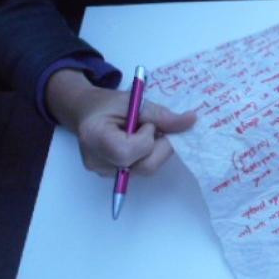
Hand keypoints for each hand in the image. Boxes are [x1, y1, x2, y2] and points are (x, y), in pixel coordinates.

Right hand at [46, 69, 196, 175]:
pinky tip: (140, 142)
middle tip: (153, 128)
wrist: (87, 112)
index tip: (146, 124)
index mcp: (94, 137)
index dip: (146, 139)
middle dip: (158, 146)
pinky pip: (140, 170)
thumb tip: (191, 120)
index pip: (128, 152)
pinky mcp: (113, 177)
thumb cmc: (107, 104)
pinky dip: (147, 156)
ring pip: (145, 169)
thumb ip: (161, 115)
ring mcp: (104, 172)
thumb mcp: (133, 101)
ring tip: (144, 133)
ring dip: (154, 150)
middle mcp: (96, 161)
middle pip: (142, 166)